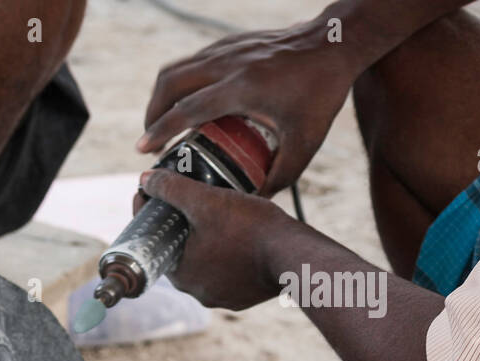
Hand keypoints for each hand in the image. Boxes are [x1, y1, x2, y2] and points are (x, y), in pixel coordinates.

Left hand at [137, 169, 294, 310]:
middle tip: (184, 199)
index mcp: (180, 275)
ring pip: (204, 261)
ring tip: (212, 213)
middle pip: (179, 251)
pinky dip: (227, 252)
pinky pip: (228, 270)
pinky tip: (234, 233)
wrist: (297, 255)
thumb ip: (173, 189)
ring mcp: (222, 296)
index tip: (152, 192)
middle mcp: (197, 293)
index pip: (154, 241)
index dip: (151, 213)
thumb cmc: (251, 229)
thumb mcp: (207, 201)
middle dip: (179, 225)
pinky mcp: (244, 296)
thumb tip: (145, 179)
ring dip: (205, 239)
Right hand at [138, 17, 365, 193]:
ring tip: (161, 120)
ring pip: (177, 68)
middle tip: (150, 138)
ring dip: (162, 96)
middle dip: (152, 112)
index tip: (143, 150)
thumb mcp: (306, 142)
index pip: (188, 109)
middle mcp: (229, 64)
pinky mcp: (230, 42)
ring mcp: (227, 49)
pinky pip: (193, 61)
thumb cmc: (322, 93)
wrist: (336, 43)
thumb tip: (253, 199)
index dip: (160, 131)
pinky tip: (188, 101)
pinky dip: (181, 83)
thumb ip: (281, 175)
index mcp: (243, 87)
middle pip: (170, 84)